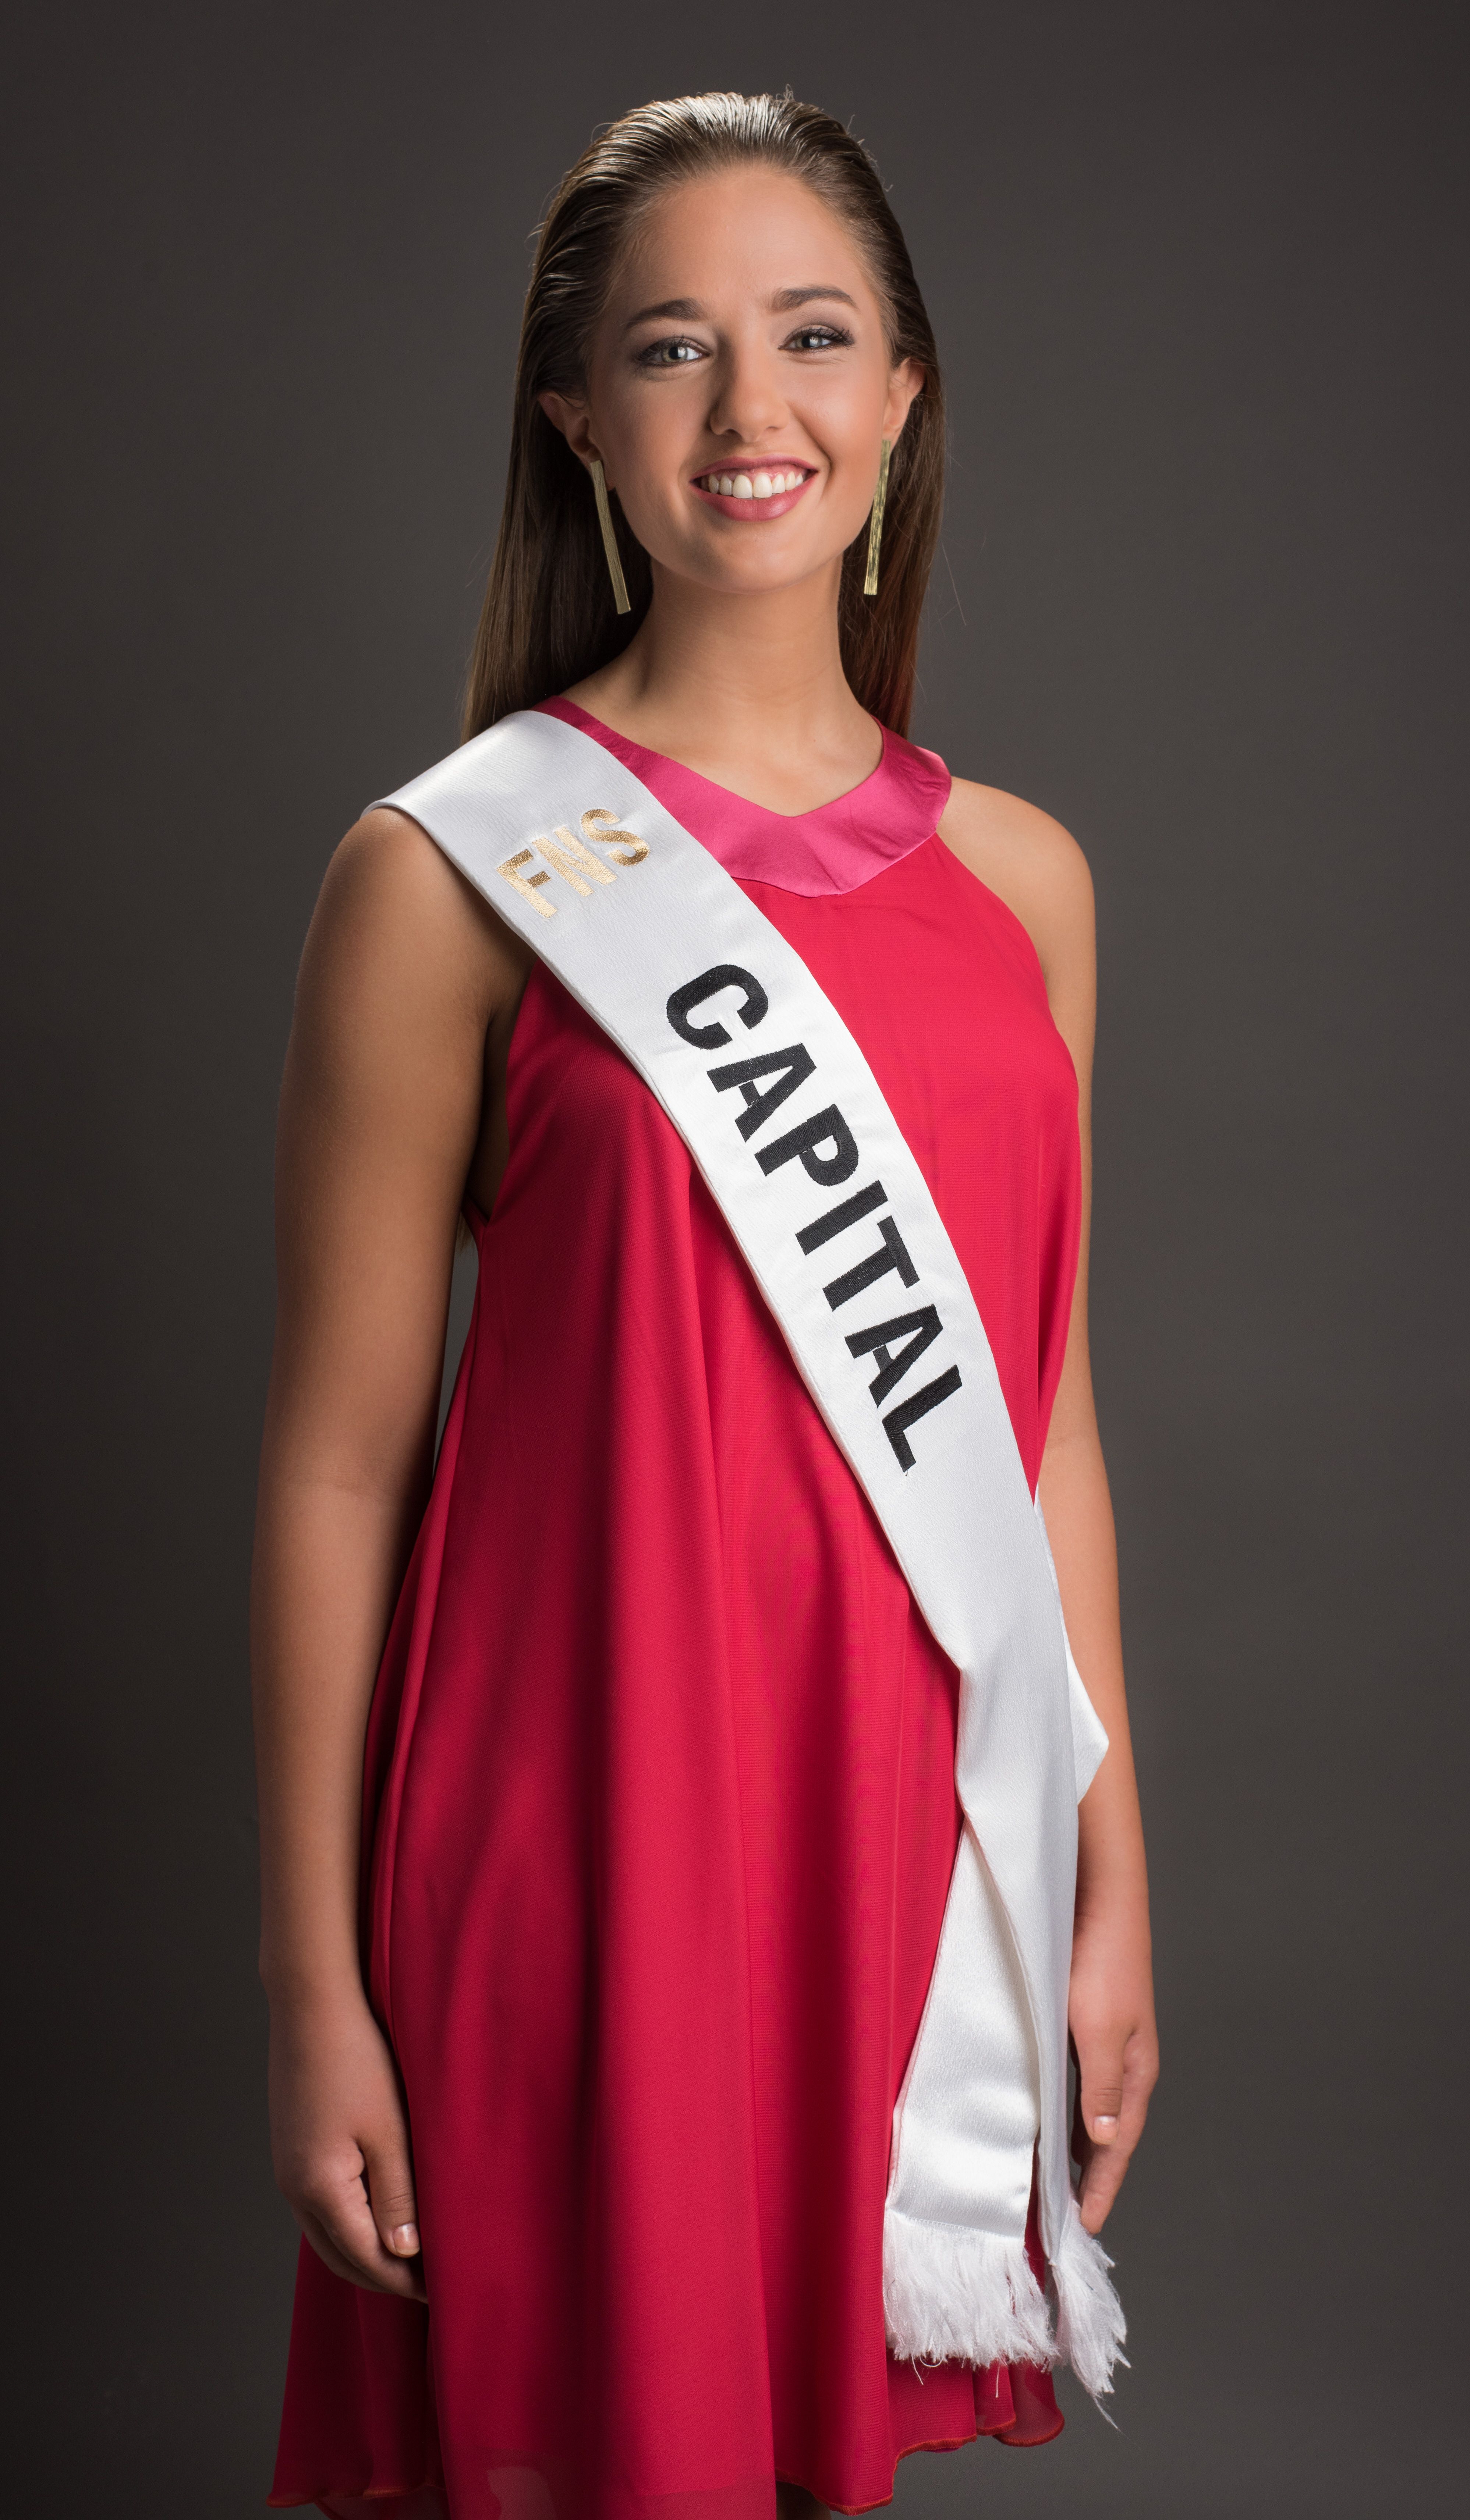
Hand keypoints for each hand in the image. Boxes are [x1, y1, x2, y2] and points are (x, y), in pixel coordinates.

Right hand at [267, 1984, 426, 2300]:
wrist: (312, 2004)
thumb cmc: (357, 2058)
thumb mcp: (389, 2131)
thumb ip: (398, 2196)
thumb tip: (405, 2253)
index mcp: (319, 2188)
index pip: (366, 2259)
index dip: (406, 2281)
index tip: (445, 2289)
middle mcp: (293, 2189)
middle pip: (340, 2259)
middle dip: (385, 2278)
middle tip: (432, 2282)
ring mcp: (287, 2170)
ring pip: (327, 2237)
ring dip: (366, 2253)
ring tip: (412, 2255)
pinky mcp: (290, 2151)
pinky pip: (320, 2209)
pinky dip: (349, 2226)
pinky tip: (379, 2215)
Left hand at [1067, 1897, 1158, 2234]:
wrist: (1098, 1897)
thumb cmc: (1101, 1960)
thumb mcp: (1100, 2030)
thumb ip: (1101, 2088)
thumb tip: (1108, 2142)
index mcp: (1135, 2071)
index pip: (1119, 2146)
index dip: (1102, 2187)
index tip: (1086, 2227)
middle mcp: (1125, 2062)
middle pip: (1108, 2133)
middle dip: (1092, 2175)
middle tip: (1068, 2215)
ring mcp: (1107, 2042)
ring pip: (1092, 2108)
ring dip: (1077, 2143)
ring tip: (1056, 2178)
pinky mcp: (1086, 2020)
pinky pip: (1075, 2080)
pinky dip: (1065, 2107)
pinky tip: (1046, 2114)